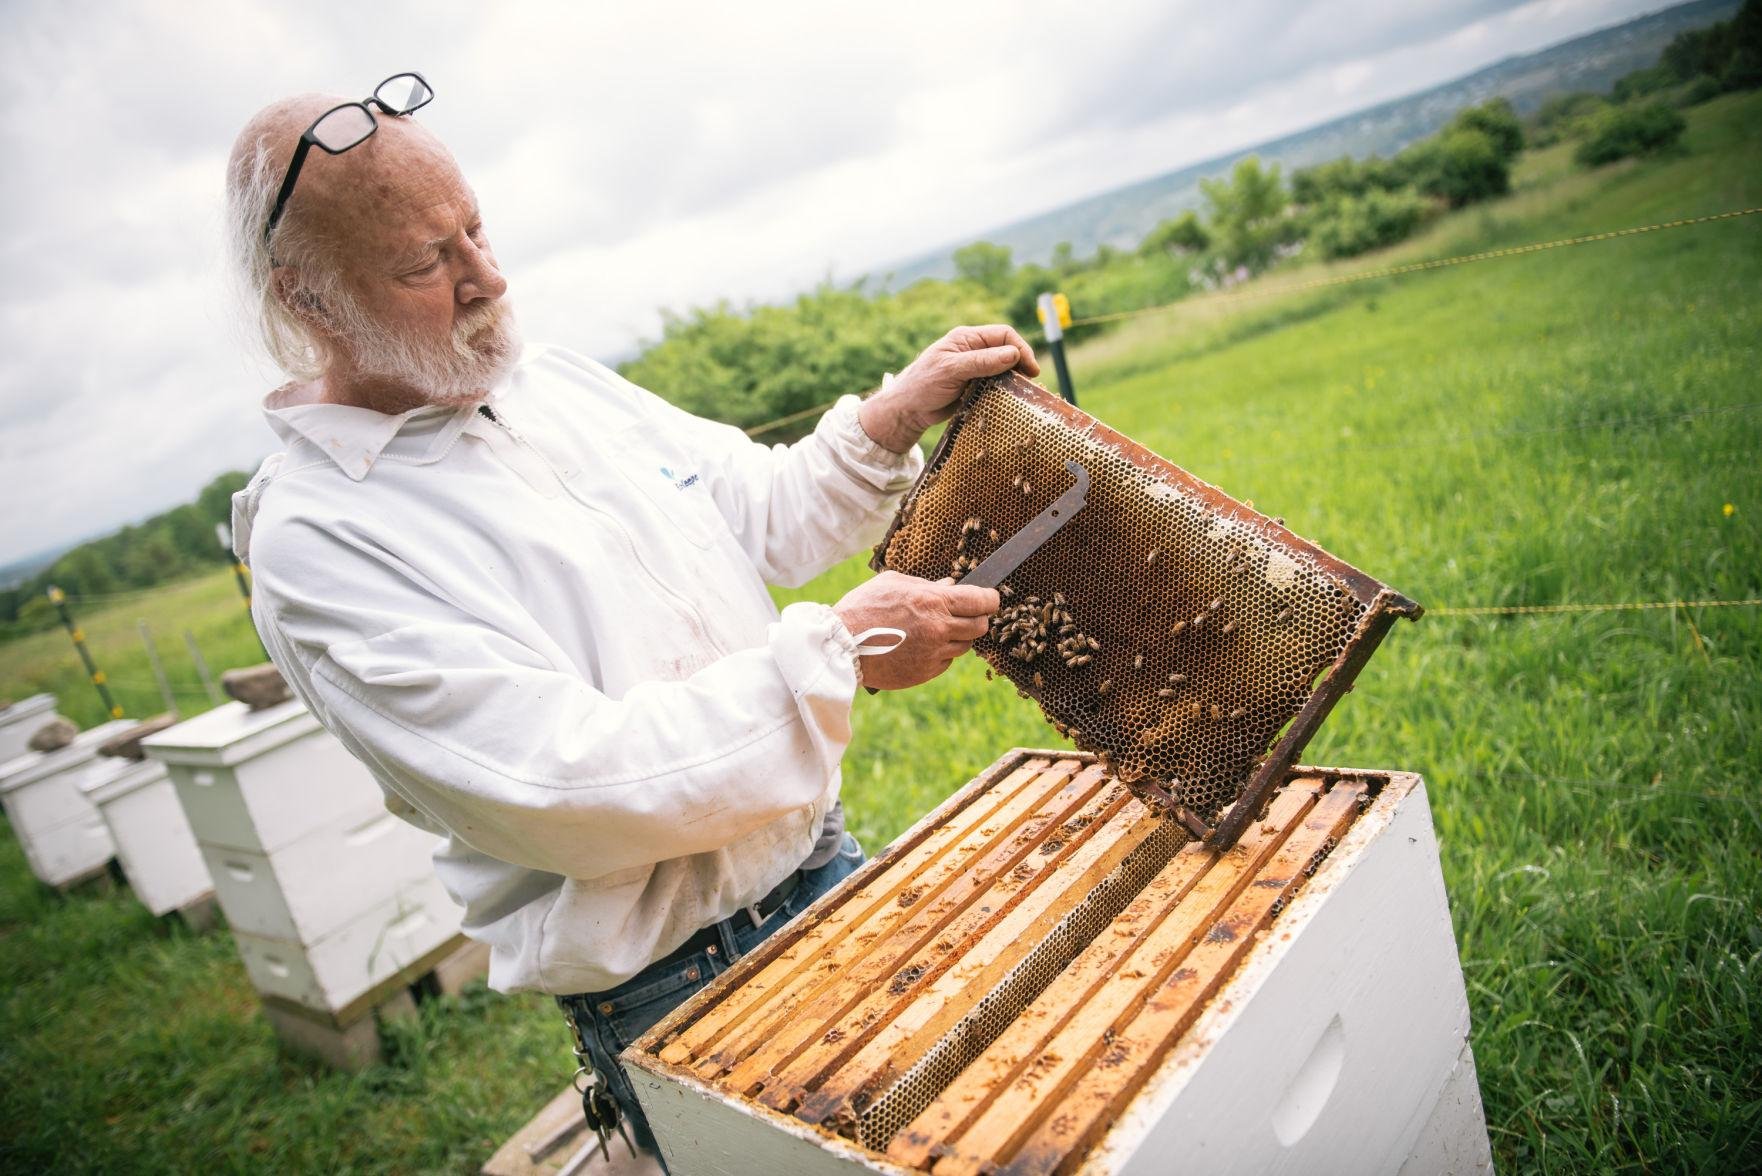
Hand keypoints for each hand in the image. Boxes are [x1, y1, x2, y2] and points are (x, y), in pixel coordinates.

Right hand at [832, 571, 1000, 690]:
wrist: (841, 646)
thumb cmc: (863, 607)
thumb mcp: (894, 583)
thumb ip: (926, 584)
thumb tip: (950, 585)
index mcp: (933, 602)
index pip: (982, 601)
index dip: (990, 599)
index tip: (989, 598)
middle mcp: (939, 629)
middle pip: (980, 626)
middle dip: (977, 618)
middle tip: (964, 614)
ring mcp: (933, 654)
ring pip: (964, 646)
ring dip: (957, 636)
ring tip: (936, 629)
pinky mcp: (925, 672)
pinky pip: (945, 661)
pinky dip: (940, 653)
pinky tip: (921, 646)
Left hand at [859, 324, 1040, 452]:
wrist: (907, 410)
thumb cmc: (922, 385)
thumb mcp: (951, 370)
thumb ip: (981, 362)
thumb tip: (1013, 354)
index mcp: (966, 338)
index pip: (1003, 335)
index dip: (1020, 349)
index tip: (1030, 369)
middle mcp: (973, 350)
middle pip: (1007, 351)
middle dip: (1021, 364)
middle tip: (1030, 384)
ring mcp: (975, 368)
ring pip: (1004, 369)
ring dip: (1014, 379)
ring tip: (1022, 393)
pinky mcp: (975, 385)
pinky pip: (996, 384)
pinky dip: (1005, 391)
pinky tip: (1009, 400)